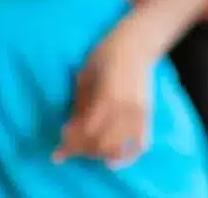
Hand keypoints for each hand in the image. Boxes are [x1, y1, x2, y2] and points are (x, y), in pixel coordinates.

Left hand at [54, 36, 153, 167]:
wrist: (135, 45)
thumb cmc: (103, 56)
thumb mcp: (84, 79)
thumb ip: (78, 107)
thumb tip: (68, 132)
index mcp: (108, 97)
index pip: (87, 132)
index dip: (71, 142)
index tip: (60, 140)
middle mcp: (126, 110)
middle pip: (100, 144)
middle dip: (81, 149)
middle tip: (69, 144)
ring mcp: (139, 114)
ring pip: (118, 148)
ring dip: (98, 153)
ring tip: (86, 148)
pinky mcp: (147, 116)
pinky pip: (140, 145)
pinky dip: (126, 157)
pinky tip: (111, 162)